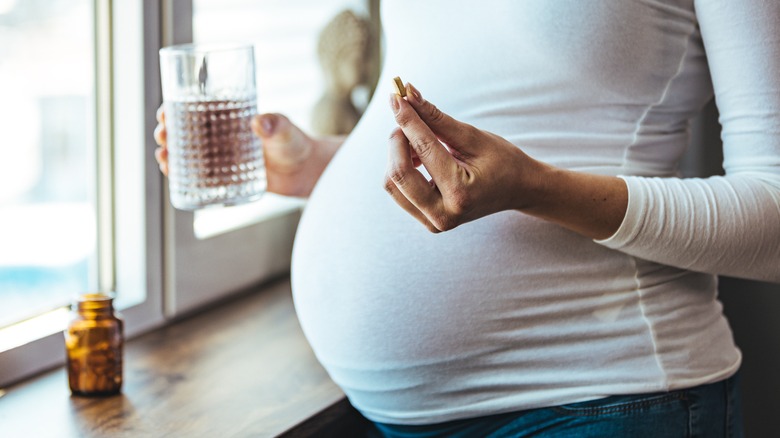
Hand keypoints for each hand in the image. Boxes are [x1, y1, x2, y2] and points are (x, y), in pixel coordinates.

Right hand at [153, 105, 337, 196]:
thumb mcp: (286, 131)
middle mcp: (221, 136)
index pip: (196, 109)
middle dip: (168, 132)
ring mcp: (222, 157)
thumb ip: (276, 124)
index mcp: (229, 117)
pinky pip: (200, 175)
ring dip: (171, 154)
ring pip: (188, 154)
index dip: (176, 109)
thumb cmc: (295, 144)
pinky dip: (183, 175)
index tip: (165, 112)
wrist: (305, 171)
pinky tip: (172, 176)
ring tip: (164, 158)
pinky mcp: (227, 176)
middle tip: (162, 136)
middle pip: (185, 131)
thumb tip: (260, 122)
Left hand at [385, 83, 542, 232]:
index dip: (407, 119)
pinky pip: (399, 192)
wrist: (518, 190)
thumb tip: (408, 94)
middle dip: (398, 140)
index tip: (396, 97)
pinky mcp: (427, 222)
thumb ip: (436, 118)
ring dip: (397, 155)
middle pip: (398, 174)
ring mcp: (434, 223)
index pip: (423, 150)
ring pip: (392, 184)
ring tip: (419, 141)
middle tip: (408, 118)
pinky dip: (402, 169)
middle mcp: (443, 216)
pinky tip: (420, 158)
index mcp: (460, 194)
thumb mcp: (472, 137)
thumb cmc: (501, 161)